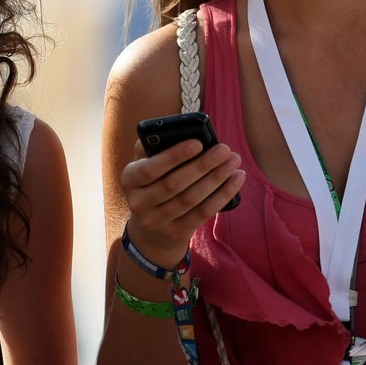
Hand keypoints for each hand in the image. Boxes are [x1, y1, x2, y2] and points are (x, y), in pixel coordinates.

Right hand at [120, 137, 244, 265]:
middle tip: (225, 149)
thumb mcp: (145, 164)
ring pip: (192, 199)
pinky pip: (203, 213)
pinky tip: (236, 179)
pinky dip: (223, 195)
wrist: (151, 229)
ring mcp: (157, 222)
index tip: (198, 142)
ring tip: (234, 162)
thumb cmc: (153, 182)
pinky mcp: (176, 233)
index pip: (150, 168)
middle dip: (203, 165)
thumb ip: (154, 147)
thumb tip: (179, 131)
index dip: (174, 156)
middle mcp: (139, 203)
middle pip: (175, 184)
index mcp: (129, 179)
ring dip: (217, 178)